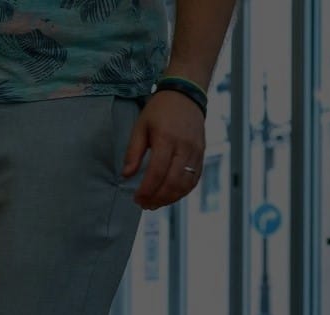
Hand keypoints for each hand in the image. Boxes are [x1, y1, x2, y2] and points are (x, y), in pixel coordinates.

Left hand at [122, 90, 206, 210]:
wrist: (185, 94)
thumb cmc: (161, 110)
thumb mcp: (140, 127)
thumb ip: (133, 152)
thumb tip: (126, 175)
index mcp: (167, 139)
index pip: (157, 173)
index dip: (146, 190)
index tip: (137, 198)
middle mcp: (184, 147)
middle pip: (172, 182)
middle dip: (157, 198)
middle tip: (144, 204)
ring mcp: (196, 151)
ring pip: (185, 184)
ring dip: (170, 198)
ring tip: (155, 203)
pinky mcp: (202, 154)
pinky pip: (194, 179)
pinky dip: (182, 191)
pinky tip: (170, 195)